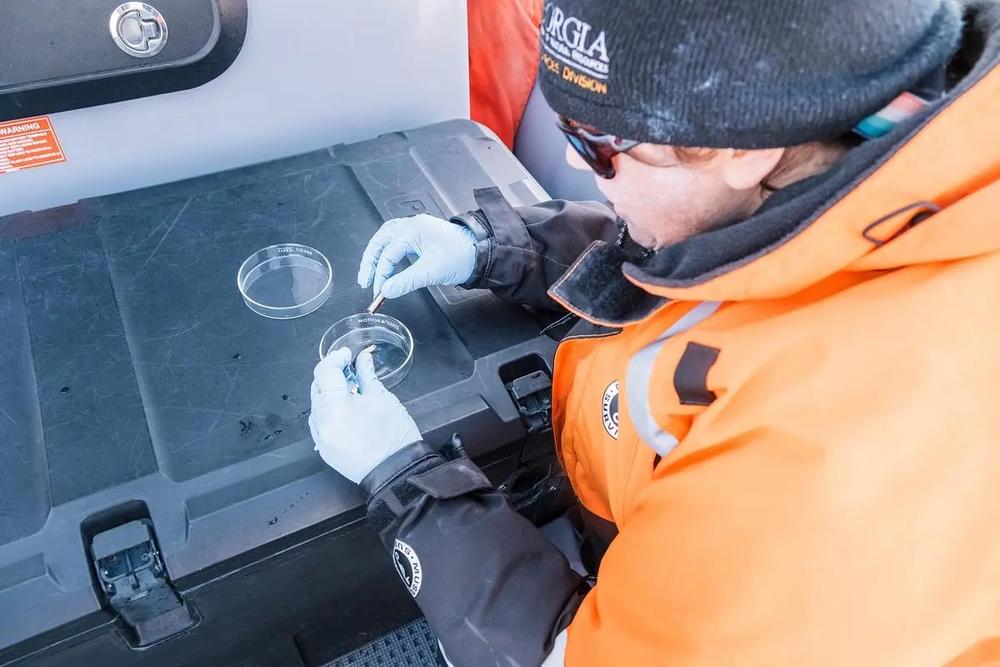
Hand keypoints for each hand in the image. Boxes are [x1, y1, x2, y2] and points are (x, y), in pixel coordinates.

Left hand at [309, 347, 421, 483]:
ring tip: (349, 388)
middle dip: (332, 374)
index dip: (336, 358)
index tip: (348, 354)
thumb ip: (366, 376)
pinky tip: (345, 408)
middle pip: (317, 388)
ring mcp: (321, 439)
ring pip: (317, 406)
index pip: (325, 373)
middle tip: (350, 368)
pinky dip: (329, 411)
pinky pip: (320, 423)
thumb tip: (362, 358)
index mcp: (336, 408)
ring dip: (329, 393)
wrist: (397, 472)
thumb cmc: (394, 435)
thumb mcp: (382, 399)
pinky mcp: (325, 449)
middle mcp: (322, 423)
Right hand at [357, 213, 476, 298]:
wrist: (479, 252)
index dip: (381, 274)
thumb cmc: (461, 256)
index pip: (388, 253)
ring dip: (376, 255)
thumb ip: (406, 281)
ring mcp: (415, 229)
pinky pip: (396, 241)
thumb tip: (387, 290)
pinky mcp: (419, 236)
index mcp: (414, 229)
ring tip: (370, 272)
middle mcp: (412, 225)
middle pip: (380, 241)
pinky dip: (387, 252)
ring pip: (386, 239)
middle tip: (365, 280)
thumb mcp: (431, 272)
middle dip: (371, 262)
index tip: (379, 291)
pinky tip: (386, 263)